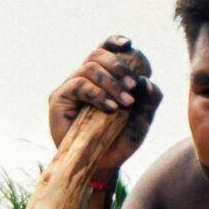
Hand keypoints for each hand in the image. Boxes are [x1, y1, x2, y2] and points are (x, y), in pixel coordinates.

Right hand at [48, 36, 163, 174]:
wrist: (102, 166)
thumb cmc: (120, 142)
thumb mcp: (142, 121)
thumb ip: (150, 100)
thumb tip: (147, 81)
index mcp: (103, 78)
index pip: (105, 50)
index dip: (115, 42)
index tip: (130, 45)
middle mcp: (84, 78)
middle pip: (97, 54)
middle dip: (119, 66)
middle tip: (133, 86)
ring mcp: (69, 87)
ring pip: (89, 67)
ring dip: (111, 83)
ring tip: (125, 103)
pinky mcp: (58, 99)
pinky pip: (78, 85)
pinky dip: (97, 94)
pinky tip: (110, 108)